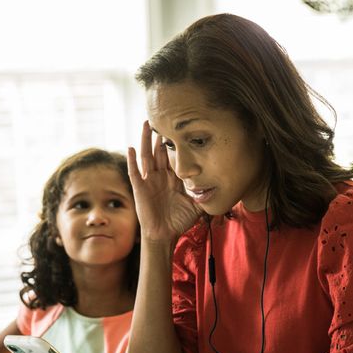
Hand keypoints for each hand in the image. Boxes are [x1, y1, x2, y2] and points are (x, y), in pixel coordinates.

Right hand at [128, 120, 201, 243]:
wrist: (165, 235)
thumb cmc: (179, 221)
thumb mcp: (197, 205)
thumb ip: (206, 194)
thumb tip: (222, 188)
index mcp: (172, 178)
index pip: (172, 156)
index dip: (174, 143)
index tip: (178, 127)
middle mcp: (160, 176)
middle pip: (158, 151)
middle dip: (159, 135)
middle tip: (161, 117)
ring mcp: (149, 181)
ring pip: (146, 156)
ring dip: (146, 140)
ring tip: (146, 124)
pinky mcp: (140, 188)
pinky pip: (134, 172)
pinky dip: (131, 160)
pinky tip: (130, 147)